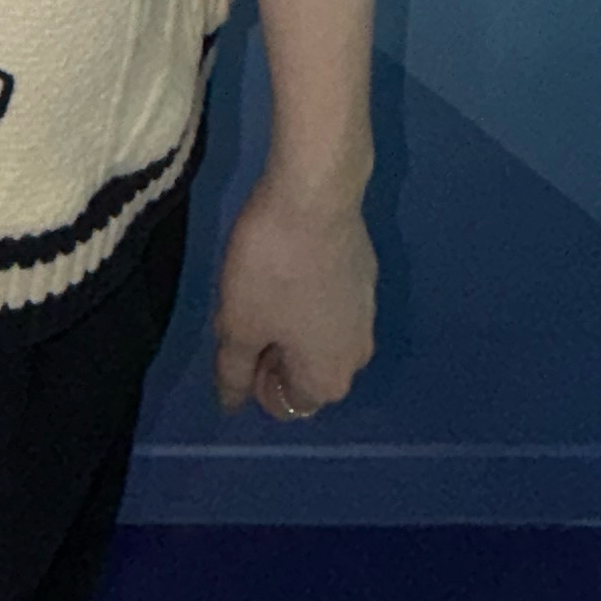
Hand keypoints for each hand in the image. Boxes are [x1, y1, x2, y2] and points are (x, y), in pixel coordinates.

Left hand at [211, 178, 375, 421]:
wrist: (314, 195)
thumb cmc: (271, 269)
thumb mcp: (238, 327)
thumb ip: (233, 374)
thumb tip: (231, 405)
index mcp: (328, 379)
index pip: (284, 404)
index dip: (253, 377)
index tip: (239, 338)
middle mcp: (357, 356)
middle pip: (303, 371)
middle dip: (270, 349)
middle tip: (244, 309)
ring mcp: (368, 313)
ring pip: (316, 335)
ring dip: (286, 321)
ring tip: (258, 284)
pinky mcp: (366, 275)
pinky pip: (329, 303)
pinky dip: (305, 294)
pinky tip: (284, 262)